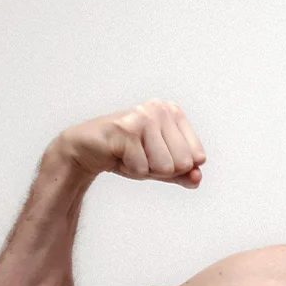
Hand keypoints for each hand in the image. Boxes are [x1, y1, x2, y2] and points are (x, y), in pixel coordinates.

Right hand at [49, 98, 206, 187]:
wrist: (88, 150)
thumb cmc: (127, 154)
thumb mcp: (161, 167)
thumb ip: (184, 174)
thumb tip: (198, 177)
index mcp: (174, 112)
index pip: (197, 157)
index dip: (178, 167)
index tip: (156, 155)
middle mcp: (160, 109)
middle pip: (184, 163)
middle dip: (161, 169)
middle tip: (141, 156)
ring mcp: (143, 116)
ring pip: (165, 166)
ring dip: (145, 169)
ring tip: (130, 155)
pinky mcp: (126, 129)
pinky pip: (143, 168)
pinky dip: (130, 169)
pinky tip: (119, 154)